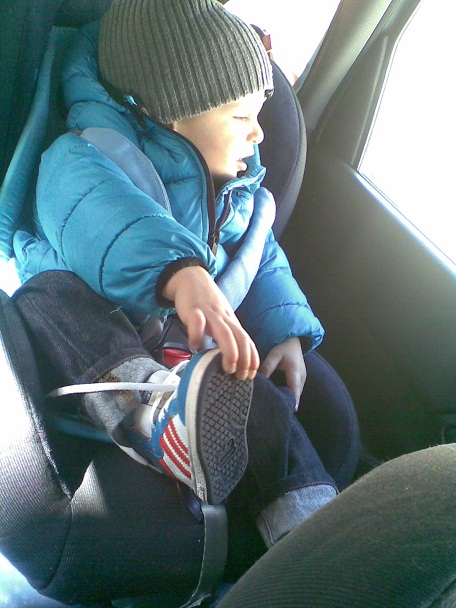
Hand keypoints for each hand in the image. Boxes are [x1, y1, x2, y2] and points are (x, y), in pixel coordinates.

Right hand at [162, 265, 258, 379]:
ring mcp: (209, 314)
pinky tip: (195, 346)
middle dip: (244, 359)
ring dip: (229, 351)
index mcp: (231, 322)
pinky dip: (197, 335)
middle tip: (241, 376)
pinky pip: (196, 322)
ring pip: (224, 332)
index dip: (252, 358)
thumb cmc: (207, 303)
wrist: (191, 278)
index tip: (251, 375)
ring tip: (228, 367)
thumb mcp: (221, 319)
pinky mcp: (193, 310)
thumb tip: (231, 360)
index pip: (247, 341)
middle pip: (240, 338)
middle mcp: (224, 318)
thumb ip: (226, 336)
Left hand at [259, 337, 306, 408]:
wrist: (294, 342)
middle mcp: (301, 378)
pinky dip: (288, 395)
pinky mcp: (299, 381)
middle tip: (275, 410)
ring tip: (276, 407)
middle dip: (287, 402)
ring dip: (288, 399)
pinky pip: (294, 391)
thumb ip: (267, 367)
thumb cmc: (284, 347)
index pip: (294, 389)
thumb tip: (260, 380)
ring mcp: (302, 380)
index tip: (289, 409)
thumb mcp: (274, 354)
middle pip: (295, 394)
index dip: (292, 400)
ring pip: (295, 394)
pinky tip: (279, 399)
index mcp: (295, 371)